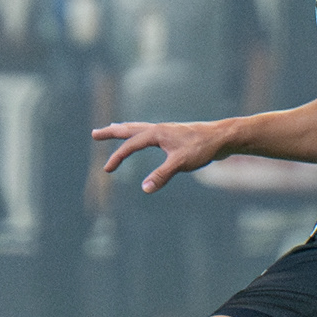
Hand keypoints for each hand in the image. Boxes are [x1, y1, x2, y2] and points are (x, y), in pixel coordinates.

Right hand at [93, 119, 228, 190]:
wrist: (222, 138)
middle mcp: (159, 129)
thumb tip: (145, 188)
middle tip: (94, 133)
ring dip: (125, 129)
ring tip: (114, 128)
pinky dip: (140, 134)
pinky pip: (150, 133)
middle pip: (130, 129)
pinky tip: (144, 138)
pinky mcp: (174, 136)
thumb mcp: (181, 164)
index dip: (118, 157)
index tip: (107, 170)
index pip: (131, 144)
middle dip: (112, 132)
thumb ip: (162, 175)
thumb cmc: (202, 148)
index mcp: (157, 133)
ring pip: (140, 128)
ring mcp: (167, 131)